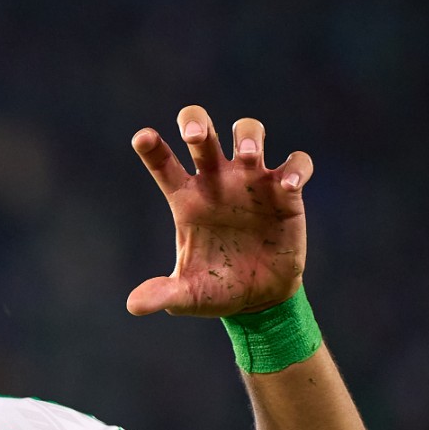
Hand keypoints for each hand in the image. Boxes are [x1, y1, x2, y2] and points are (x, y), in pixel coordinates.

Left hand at [127, 105, 313, 316]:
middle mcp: (217, 182)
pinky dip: (295, 169)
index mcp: (186, 200)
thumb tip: (133, 305)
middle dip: (198, 124)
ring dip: (248, 137)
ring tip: (248, 155)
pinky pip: (295, 164)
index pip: (163, 165)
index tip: (142, 137)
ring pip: (249, 133)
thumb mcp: (187, 296)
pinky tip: (286, 186)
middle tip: (194, 135)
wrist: (259, 299)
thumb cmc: (217, 290)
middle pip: (204, 135)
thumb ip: (162, 294)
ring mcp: (252, 182)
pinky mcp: (287, 194)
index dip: (152, 148)